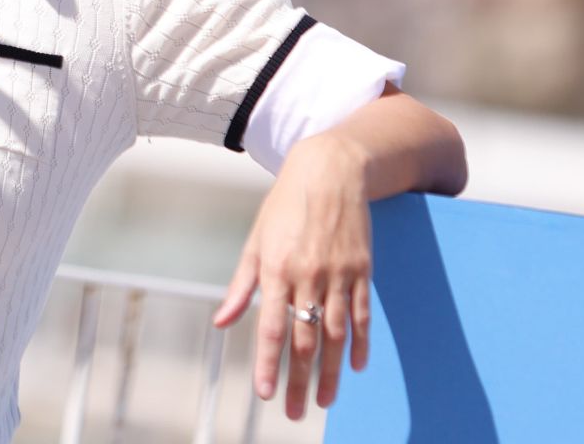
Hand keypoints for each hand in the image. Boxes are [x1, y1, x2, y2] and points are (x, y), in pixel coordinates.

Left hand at [211, 134, 373, 419]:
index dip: (268, 365)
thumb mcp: (256, 241)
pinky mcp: (362, 269)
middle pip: (304, 340)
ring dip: (330, 372)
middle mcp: (307, 275)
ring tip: (325, 401)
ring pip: (335, 335)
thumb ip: (241, 286)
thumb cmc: (285, 206)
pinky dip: (360, 344)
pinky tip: (354, 367)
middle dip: (299, 381)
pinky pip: (362, 315)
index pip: (271, 328)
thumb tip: (221, 322)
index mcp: (275, 269)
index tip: (266, 395)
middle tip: (297, 413)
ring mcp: (338, 274)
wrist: (329, 170)